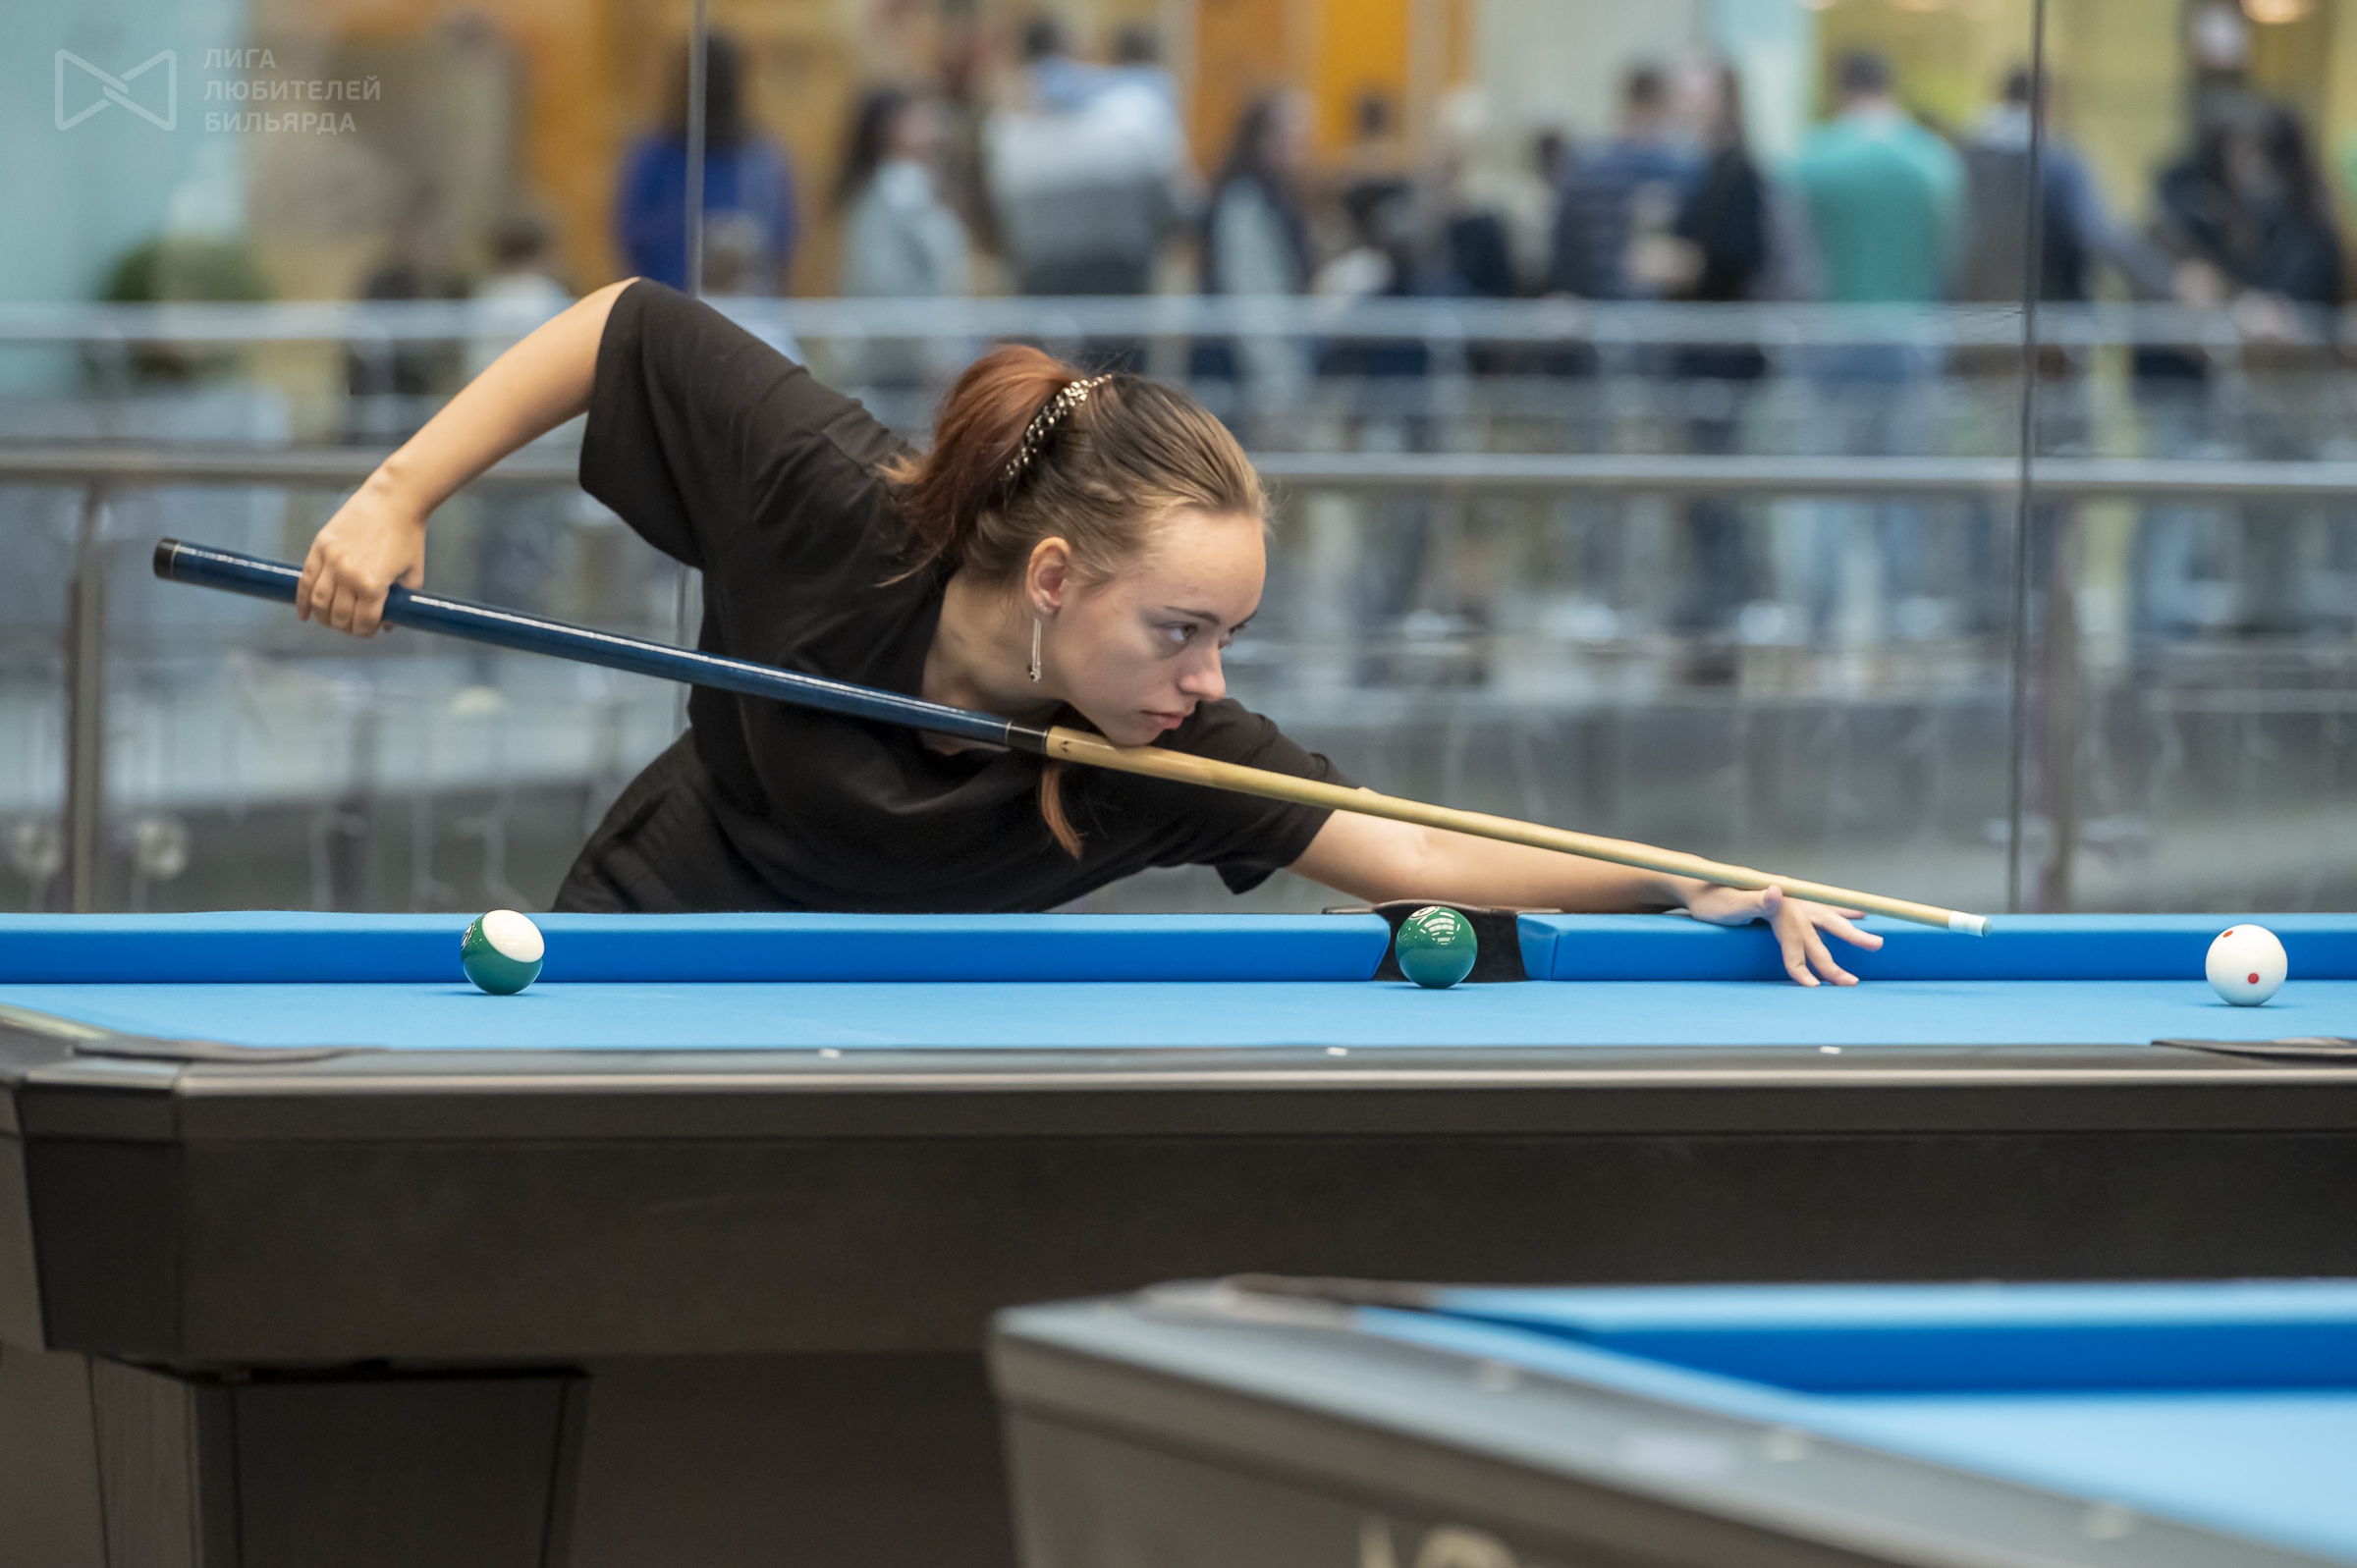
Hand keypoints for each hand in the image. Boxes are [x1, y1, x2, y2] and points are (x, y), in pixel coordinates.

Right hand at [299, 475, 426, 636]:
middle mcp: (349, 575)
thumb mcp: (412, 575)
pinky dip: (302, 600)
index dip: (366, 631)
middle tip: (352, 625)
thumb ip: (400, 603)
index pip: (363, 623)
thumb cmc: (408, 538)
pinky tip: (304, 613)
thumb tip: (386, 626)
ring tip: (330, 620)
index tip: (370, 629)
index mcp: (374, 585)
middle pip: (339, 616)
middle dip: (346, 626)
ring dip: (323, 617)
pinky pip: (305, 580)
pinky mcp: (320, 546)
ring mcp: (331, 560)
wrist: (394, 500)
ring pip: (319, 601)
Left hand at [1684, 883, 1882, 986]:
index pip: (1795, 943)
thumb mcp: (1728, 904)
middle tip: (1852, 983)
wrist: (1701, 883)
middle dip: (1834, 961)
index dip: (1802, 967)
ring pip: (1827, 922)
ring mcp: (1792, 902)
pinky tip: (1859, 914)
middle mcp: (1790, 903)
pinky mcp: (1789, 903)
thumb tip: (1778, 890)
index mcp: (1779, 907)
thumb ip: (1755, 900)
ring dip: (1850, 934)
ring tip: (1875, 944)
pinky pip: (1822, 910)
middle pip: (1819, 935)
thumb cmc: (1712, 899)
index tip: (1812, 988)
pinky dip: (1842, 912)